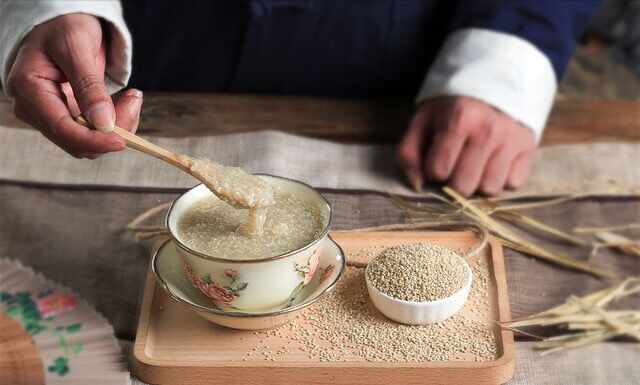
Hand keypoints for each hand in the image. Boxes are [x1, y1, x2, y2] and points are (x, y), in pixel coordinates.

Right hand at [6, 13, 141, 158]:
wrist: (63, 25)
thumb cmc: (63, 27)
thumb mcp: (76, 46)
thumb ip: (88, 85)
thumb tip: (103, 122)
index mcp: (28, 89)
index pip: (60, 129)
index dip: (93, 140)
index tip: (122, 141)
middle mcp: (36, 109)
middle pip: (78, 142)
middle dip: (112, 130)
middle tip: (135, 98)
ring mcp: (52, 116)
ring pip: (91, 143)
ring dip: (119, 126)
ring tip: (133, 96)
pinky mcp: (69, 118)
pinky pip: (96, 134)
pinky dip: (117, 123)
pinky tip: (127, 101)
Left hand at [396, 96, 535, 195]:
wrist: (492, 80)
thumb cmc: (451, 107)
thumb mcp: (423, 120)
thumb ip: (408, 152)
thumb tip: (417, 184)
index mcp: (458, 120)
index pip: (438, 171)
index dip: (432, 170)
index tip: (436, 159)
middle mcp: (488, 130)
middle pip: (464, 186)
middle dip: (454, 180)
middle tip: (456, 163)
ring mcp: (511, 139)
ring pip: (489, 189)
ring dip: (479, 182)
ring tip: (475, 163)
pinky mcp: (528, 147)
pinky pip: (513, 184)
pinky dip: (502, 178)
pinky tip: (494, 161)